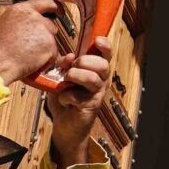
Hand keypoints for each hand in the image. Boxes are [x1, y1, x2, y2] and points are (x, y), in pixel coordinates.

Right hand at [0, 0, 64, 86]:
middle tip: (34, 46)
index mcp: (21, 9)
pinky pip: (52, 53)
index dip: (54, 7)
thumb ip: (19, 19)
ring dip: (44, 47)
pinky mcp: (49, 44)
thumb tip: (27, 20)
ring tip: (27, 55)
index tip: (59, 11)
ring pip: (51, 39)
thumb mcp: (3, 24)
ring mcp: (43, 30)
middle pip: (50, 24)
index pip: (45, 1)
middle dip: (45, 35)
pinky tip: (31, 62)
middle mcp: (34, 16)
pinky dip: (46, 60)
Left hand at [44, 36, 111, 167]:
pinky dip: (66, 96)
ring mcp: (96, 95)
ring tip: (65, 81)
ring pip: (93, 79)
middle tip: (71, 68)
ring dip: (75, 77)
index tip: (97, 40)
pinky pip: (78, 97)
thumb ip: (64, 66)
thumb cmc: (65, 101)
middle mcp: (101, 82)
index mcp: (96, 71)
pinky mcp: (90, 108)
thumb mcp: (62, 79)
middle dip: (85, 61)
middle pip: (102, 65)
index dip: (105, 45)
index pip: (106, 55)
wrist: (65, 128)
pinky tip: (63, 100)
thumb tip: (68, 57)